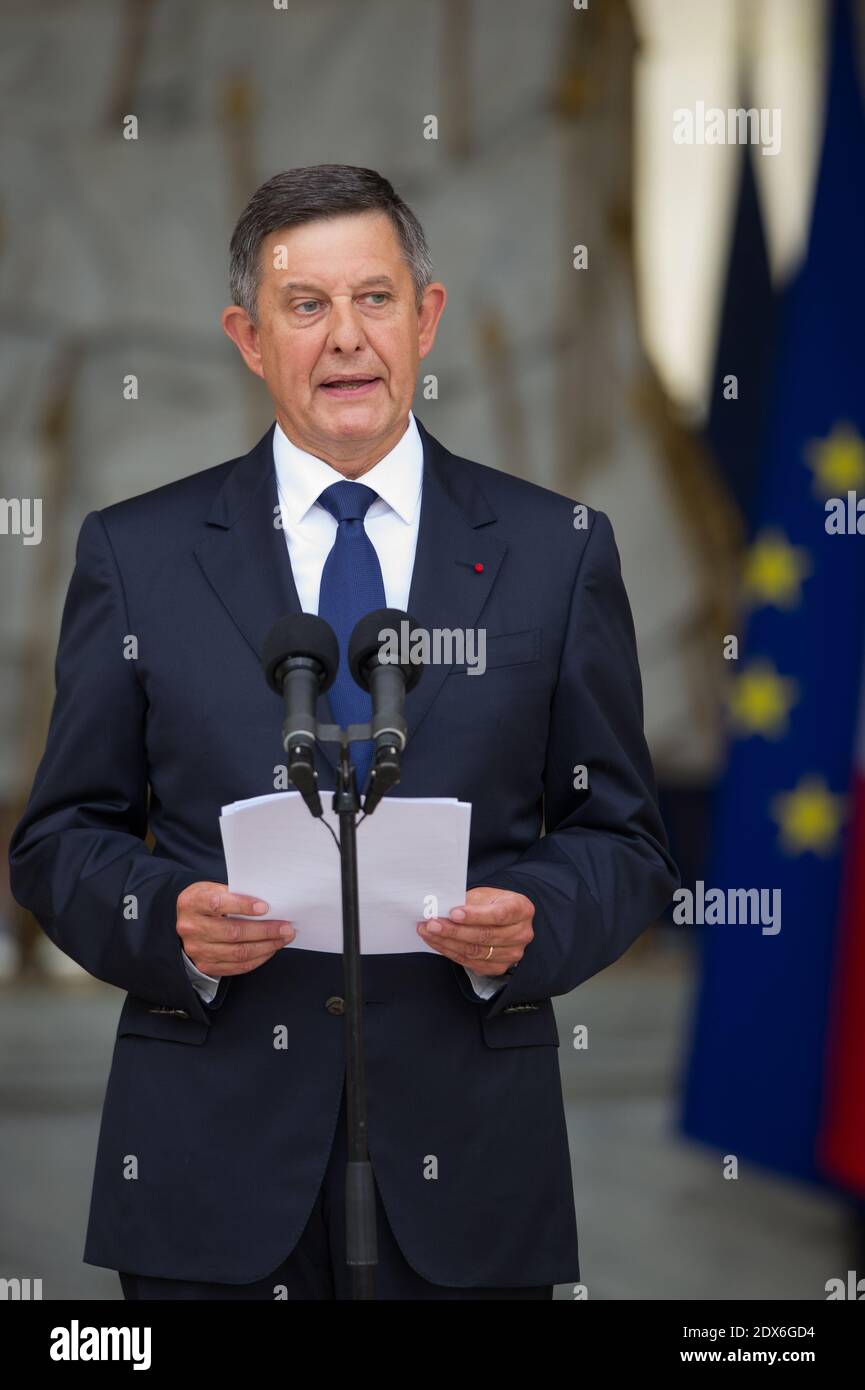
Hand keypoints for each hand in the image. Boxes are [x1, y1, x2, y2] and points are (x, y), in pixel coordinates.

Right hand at [176, 882, 294, 976]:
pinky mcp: (205, 965)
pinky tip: (270, 949)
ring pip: (237, 952)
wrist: (187, 920)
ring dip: (266, 946)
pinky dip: (258, 959)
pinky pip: (237, 966)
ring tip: (283, 939)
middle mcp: (191, 928)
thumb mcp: (214, 888)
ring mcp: (197, 950)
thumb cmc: (207, 900)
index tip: (265, 907)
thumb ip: (235, 894)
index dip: (243, 905)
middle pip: (232, 932)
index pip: (218, 904)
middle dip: (264, 931)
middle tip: (286, 927)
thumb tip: (268, 906)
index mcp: (192, 903)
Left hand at [416, 886, 533, 975]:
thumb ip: (467, 902)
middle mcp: (522, 933)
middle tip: (431, 924)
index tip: (453, 913)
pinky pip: (471, 962)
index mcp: (521, 909)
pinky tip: (437, 942)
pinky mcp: (499, 967)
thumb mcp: (484, 895)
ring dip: (447, 942)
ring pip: (475, 951)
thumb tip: (440, 908)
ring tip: (428, 932)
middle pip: (485, 935)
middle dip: (454, 930)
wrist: (502, 920)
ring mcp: (512, 953)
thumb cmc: (491, 903)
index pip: (498, 914)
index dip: (474, 915)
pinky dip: (450, 952)